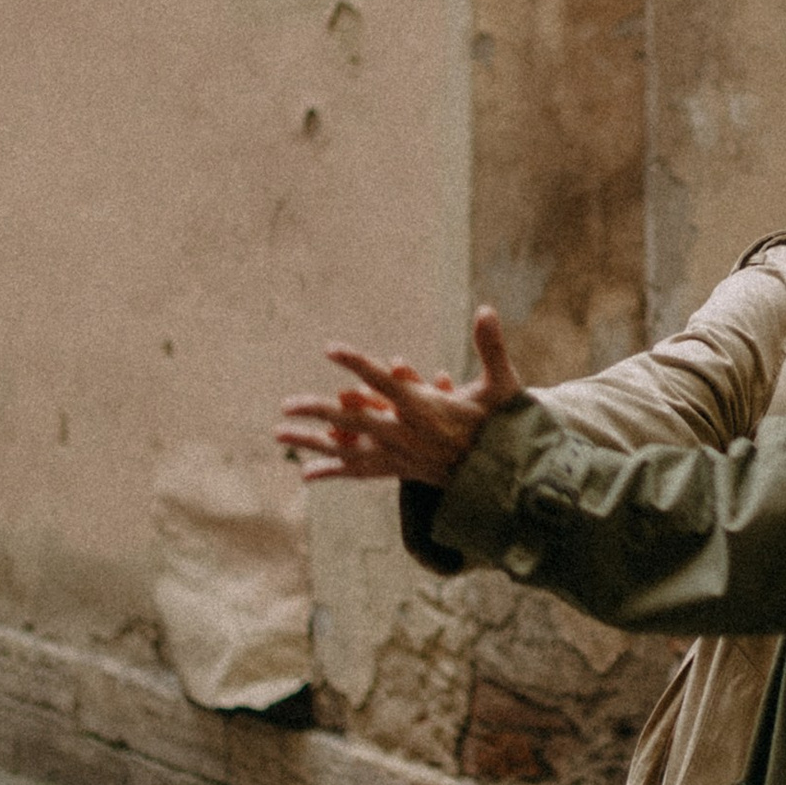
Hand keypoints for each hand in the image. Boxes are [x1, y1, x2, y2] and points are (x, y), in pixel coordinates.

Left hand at [278, 305, 522, 486]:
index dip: (357, 364)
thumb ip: (492, 347)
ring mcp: (400, 457)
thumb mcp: (503, 385)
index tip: (331, 349)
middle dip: (318, 411)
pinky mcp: (399, 471)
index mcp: (427, 409)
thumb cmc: (503, 425)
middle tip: (285, 404)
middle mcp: (407, 435)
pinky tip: (305, 475)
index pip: (385, 383)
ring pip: (348, 450)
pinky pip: (360, 472)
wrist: (506, 475)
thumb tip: (487, 309)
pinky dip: (333, 472)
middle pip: (354, 422)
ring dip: (312, 442)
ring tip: (279, 435)